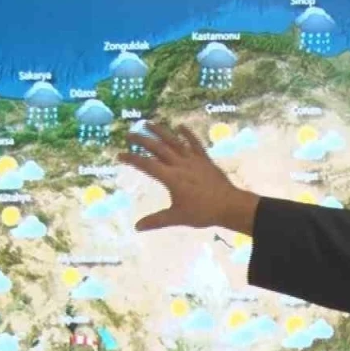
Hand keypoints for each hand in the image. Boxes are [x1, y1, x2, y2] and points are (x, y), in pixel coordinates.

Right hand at [119, 122, 258, 232]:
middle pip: (158, 148)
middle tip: (129, 133)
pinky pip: (195, 144)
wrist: (230, 205)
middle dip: (142, 140)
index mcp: (171, 178)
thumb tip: (137, 227)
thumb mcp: (177, 217)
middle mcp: (180, 165)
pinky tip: (179, 126)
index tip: (120, 154)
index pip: (147, 165)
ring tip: (148, 123)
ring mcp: (194, 160)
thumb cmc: (203, 213)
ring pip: (174, 142)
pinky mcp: (205, 160)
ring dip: (160, 131)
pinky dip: (187, 134)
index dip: (132, 159)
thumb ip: (157, 221)